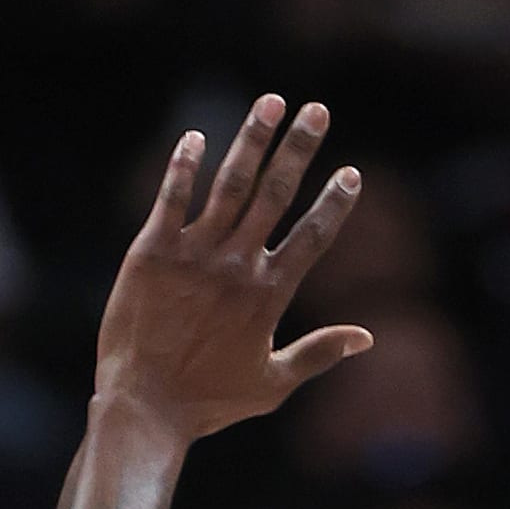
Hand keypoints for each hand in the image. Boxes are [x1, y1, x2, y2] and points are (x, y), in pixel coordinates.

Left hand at [92, 96, 369, 440]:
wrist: (142, 407)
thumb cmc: (208, 401)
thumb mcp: (273, 384)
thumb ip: (319, 353)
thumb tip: (367, 337)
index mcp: (268, 295)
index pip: (312, 237)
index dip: (334, 202)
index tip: (351, 172)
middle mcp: (235, 266)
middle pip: (275, 194)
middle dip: (299, 148)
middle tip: (317, 109)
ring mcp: (192, 256)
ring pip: (229, 185)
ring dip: (252, 140)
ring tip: (270, 102)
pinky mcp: (150, 253)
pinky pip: (170, 199)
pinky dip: (184, 166)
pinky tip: (195, 136)